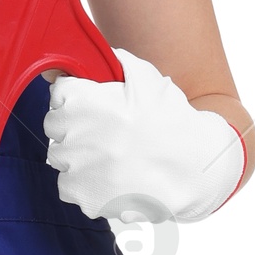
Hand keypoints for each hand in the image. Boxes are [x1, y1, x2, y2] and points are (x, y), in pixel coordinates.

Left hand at [43, 47, 244, 223]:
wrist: (198, 168)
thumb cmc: (174, 121)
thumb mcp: (147, 80)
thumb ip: (115, 63)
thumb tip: (86, 57)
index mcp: (84, 101)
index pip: (59, 93)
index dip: (77, 98)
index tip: (93, 105)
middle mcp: (75, 134)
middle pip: (56, 127)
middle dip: (75, 127)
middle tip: (106, 133)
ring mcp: (78, 168)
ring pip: (61, 158)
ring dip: (79, 156)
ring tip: (112, 156)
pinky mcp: (85, 197)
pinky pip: (69, 186)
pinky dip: (84, 183)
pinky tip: (110, 177)